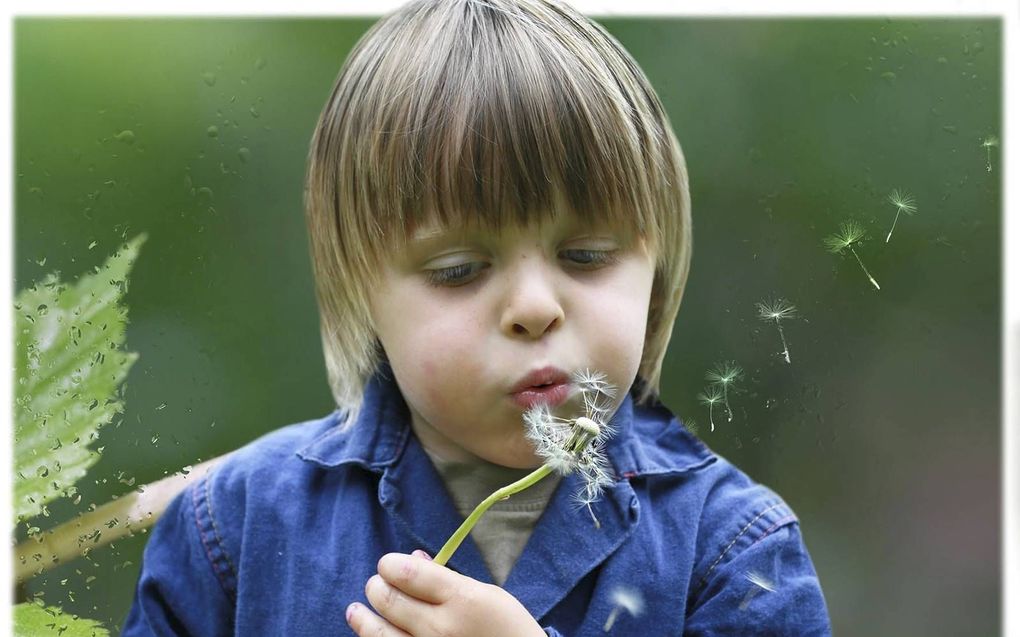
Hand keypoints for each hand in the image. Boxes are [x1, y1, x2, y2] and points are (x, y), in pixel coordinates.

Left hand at [347, 551, 545, 636]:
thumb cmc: (507, 630)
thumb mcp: (487, 595)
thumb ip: (448, 579)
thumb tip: (413, 559)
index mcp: (462, 600)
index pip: (407, 573)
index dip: (390, 564)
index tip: (388, 564)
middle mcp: (440, 629)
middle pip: (388, 600)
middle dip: (376, 587)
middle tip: (376, 585)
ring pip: (378, 634)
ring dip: (363, 618)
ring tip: (356, 610)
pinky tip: (371, 635)